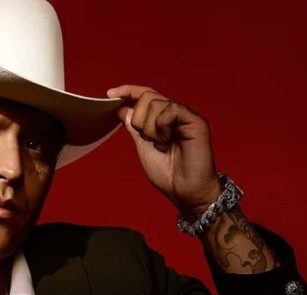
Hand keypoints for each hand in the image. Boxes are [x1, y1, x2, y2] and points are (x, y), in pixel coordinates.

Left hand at [106, 84, 221, 216]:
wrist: (185, 192)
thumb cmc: (168, 174)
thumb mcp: (143, 147)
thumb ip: (134, 127)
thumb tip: (122, 108)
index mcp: (163, 119)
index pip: (145, 95)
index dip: (128, 91)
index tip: (110, 94)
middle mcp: (175, 114)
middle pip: (147, 97)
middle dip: (139, 120)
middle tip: (149, 140)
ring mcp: (185, 116)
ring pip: (156, 103)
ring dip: (150, 128)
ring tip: (162, 144)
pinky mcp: (195, 121)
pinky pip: (170, 110)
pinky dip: (162, 127)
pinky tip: (168, 141)